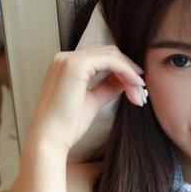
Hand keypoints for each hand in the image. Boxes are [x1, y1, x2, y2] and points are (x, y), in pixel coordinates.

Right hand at [24, 44, 146, 155]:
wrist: (50, 139)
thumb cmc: (66, 126)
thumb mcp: (93, 101)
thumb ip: (107, 87)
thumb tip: (125, 80)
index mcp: (65, 65)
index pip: (100, 56)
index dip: (121, 68)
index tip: (136, 84)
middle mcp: (65, 58)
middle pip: (107, 52)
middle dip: (128, 69)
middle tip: (140, 89)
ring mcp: (68, 60)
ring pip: (110, 54)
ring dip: (129, 71)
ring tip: (139, 90)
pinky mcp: (75, 66)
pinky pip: (110, 60)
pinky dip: (125, 71)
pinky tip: (133, 85)